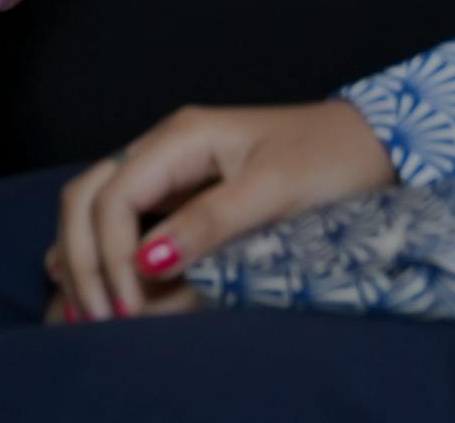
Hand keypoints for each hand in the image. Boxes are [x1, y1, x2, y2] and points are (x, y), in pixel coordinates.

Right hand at [45, 101, 395, 321]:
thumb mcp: (274, 192)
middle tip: (99, 318)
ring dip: (84, 255)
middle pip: (89, 195)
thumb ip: (209, 223)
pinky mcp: (181, 190)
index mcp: (180, 137)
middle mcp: (163, 147)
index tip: (129, 309)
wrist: (370, 142)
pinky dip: (99, 248)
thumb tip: (147, 262)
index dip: (109, 255)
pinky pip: (122, 215)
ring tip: (86, 310)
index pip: (114, 196)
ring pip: (96, 204)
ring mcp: (169, 167)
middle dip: (84, 258)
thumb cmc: (329, 159)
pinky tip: (91, 278)